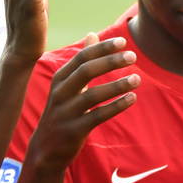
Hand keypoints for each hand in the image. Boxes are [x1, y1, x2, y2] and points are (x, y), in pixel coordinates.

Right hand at [27, 35, 139, 171]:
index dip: (102, 48)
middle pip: (86, 71)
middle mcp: (60, 93)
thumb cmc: (62, 111)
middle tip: (133, 56)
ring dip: (117, 85)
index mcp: (60, 79)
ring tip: (137, 79)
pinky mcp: (74, 130)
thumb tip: (92, 34)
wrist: (46, 148)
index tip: (122, 41)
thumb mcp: (67, 85)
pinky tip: (132, 98)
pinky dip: (116, 106)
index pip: (81, 57)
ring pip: (93, 94)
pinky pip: (98, 116)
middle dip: (110, 61)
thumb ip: (81, 61)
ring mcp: (66, 112)